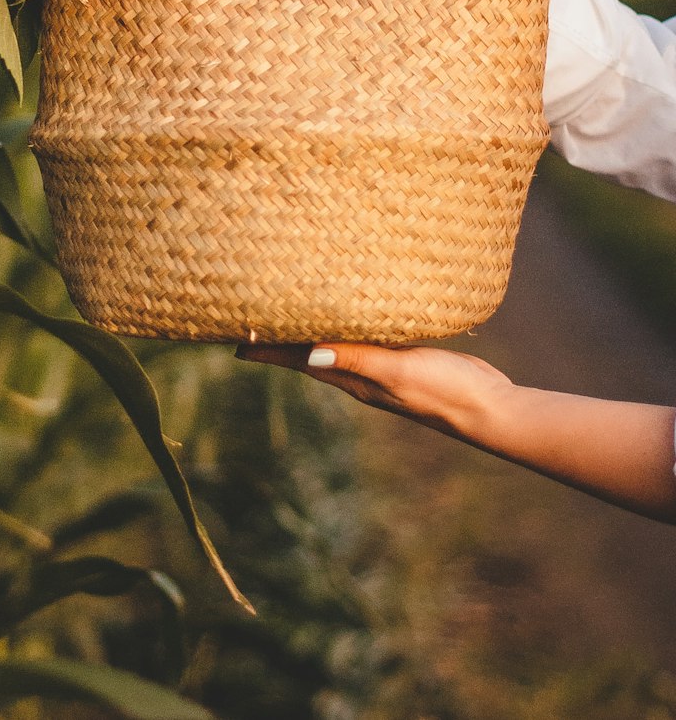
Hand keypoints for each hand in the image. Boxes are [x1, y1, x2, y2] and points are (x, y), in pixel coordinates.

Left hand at [236, 340, 510, 440]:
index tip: (232, 339)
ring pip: (333, 345)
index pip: (297, 360)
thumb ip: (357, 361)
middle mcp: (358, 374)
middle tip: (250, 318)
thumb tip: (309, 354)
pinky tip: (350, 313)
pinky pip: (363, 339)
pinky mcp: (402, 357)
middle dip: (278, 338)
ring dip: (309, 330)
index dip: (265, 350)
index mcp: (351, 379)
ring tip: (288, 312)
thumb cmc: (443, 390)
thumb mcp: (397, 372)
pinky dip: (347, 326)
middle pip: (306, 353)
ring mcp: (380, 368)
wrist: (488, 409)